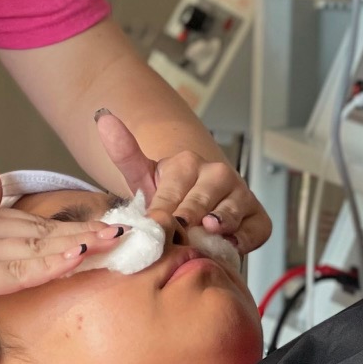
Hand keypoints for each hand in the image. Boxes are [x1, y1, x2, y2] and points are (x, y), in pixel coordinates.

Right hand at [0, 167, 121, 330]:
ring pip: (37, 247)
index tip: (108, 224)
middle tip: (130, 231)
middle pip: (43, 230)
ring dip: (81, 245)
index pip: (34, 221)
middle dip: (88, 231)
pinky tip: (77, 258)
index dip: (74, 224)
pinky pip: (17, 271)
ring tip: (117, 241)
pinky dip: (51, 264)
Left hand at [95, 111, 272, 254]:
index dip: (161, 212)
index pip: (172, 190)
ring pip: (232, 210)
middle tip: (178, 233)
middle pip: (202, 199)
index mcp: (188, 163)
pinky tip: (230, 246)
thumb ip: (124, 152)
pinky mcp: (258, 217)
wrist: (195, 211)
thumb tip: (103, 117)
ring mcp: (240, 195)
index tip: (153, 227)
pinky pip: (257, 229)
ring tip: (207, 232)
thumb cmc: (167, 197)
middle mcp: (217, 175)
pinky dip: (246, 238)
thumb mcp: (142, 177)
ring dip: (220, 224)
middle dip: (189, 218)